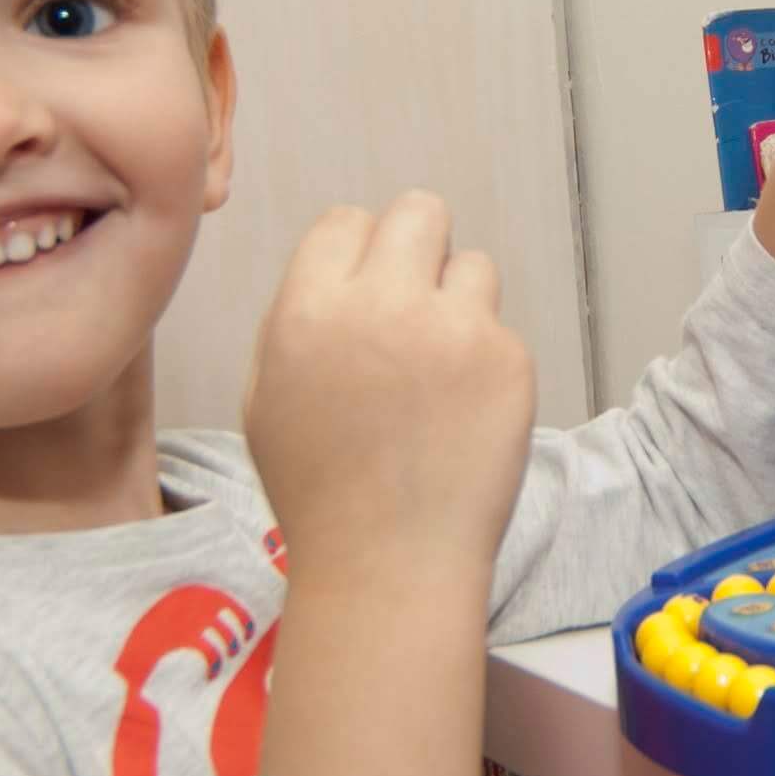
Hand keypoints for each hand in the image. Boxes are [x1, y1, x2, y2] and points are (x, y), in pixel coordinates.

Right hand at [243, 191, 534, 589]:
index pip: (346, 221)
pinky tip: (463, 415)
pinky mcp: (509, 360)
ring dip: (458, 303)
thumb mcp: (265, 397)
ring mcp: (454, 330)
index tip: (364, 295)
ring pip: (472, 266)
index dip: (356, 256)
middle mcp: (382, 305)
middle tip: (415, 303)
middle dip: (418, 248)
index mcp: (309, 310)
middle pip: (420, 211)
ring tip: (439, 371)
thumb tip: (338, 266)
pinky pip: (500, 329)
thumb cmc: (320, 490)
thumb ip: (296, 318)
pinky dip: (487, 362)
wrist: (389, 564)